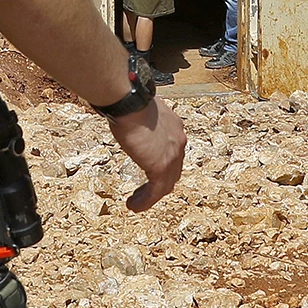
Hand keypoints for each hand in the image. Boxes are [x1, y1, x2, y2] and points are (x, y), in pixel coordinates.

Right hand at [111, 97, 186, 211]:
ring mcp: (172, 155)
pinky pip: (156, 192)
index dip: (162, 163)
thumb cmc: (130, 101)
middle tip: (144, 191)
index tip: (147, 168)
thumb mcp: (140, 111)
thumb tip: (129, 119)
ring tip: (136, 202)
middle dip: (158, 182)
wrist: (130, 102)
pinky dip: (145, 201)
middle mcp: (178, 140)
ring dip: (151, 196)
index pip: (173, 151)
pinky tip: (134, 206)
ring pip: (166, 184)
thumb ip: (141, 120)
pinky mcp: (161, 166)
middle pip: (173, 170)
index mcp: (174, 126)